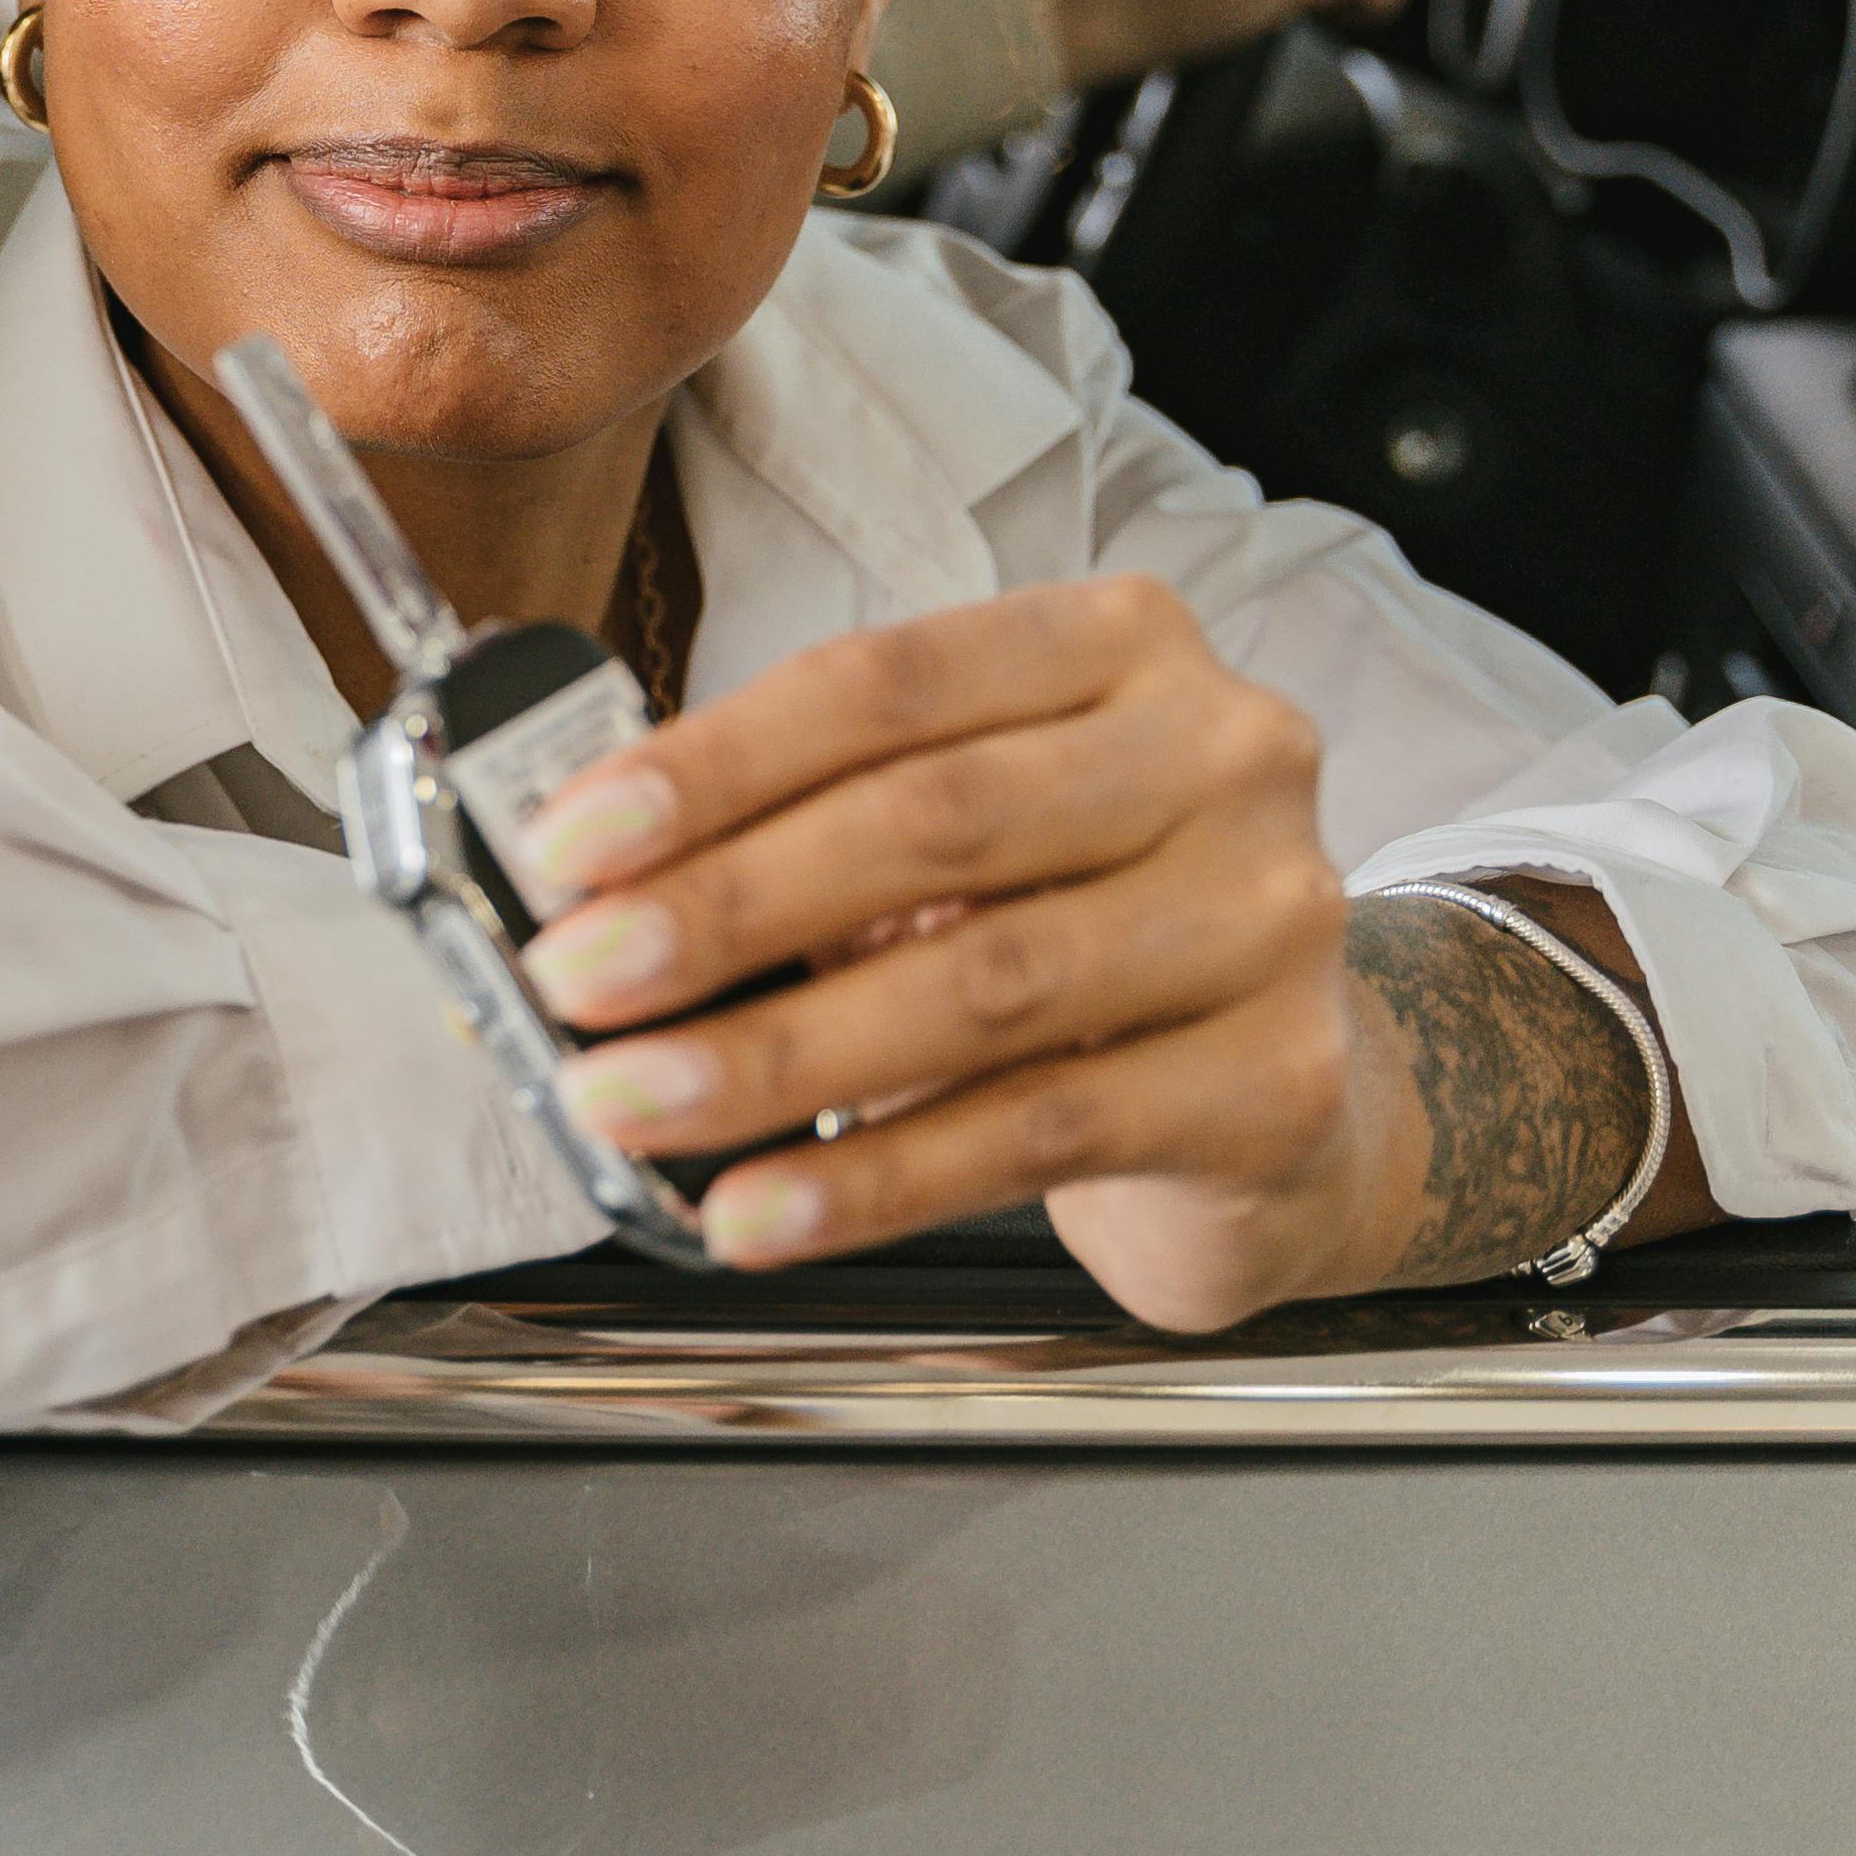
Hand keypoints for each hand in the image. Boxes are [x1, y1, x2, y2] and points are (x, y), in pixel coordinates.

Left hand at [496, 577, 1393, 1332]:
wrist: (1282, 1092)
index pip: (889, 681)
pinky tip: (761, 1210)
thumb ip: (817, 820)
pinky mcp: (1274, 1082)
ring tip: (633, 1102)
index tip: (573, 843)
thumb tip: (594, 880)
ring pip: (983, 985)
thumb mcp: (974, 831)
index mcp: (1121, 645)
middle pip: (936, 820)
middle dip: (725, 907)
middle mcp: (1220, 755)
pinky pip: (1037, 1129)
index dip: (715, 762)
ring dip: (773, 1054)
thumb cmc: (1083, 926)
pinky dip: (872, 1181)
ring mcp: (1267, 917)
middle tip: (578, 981)